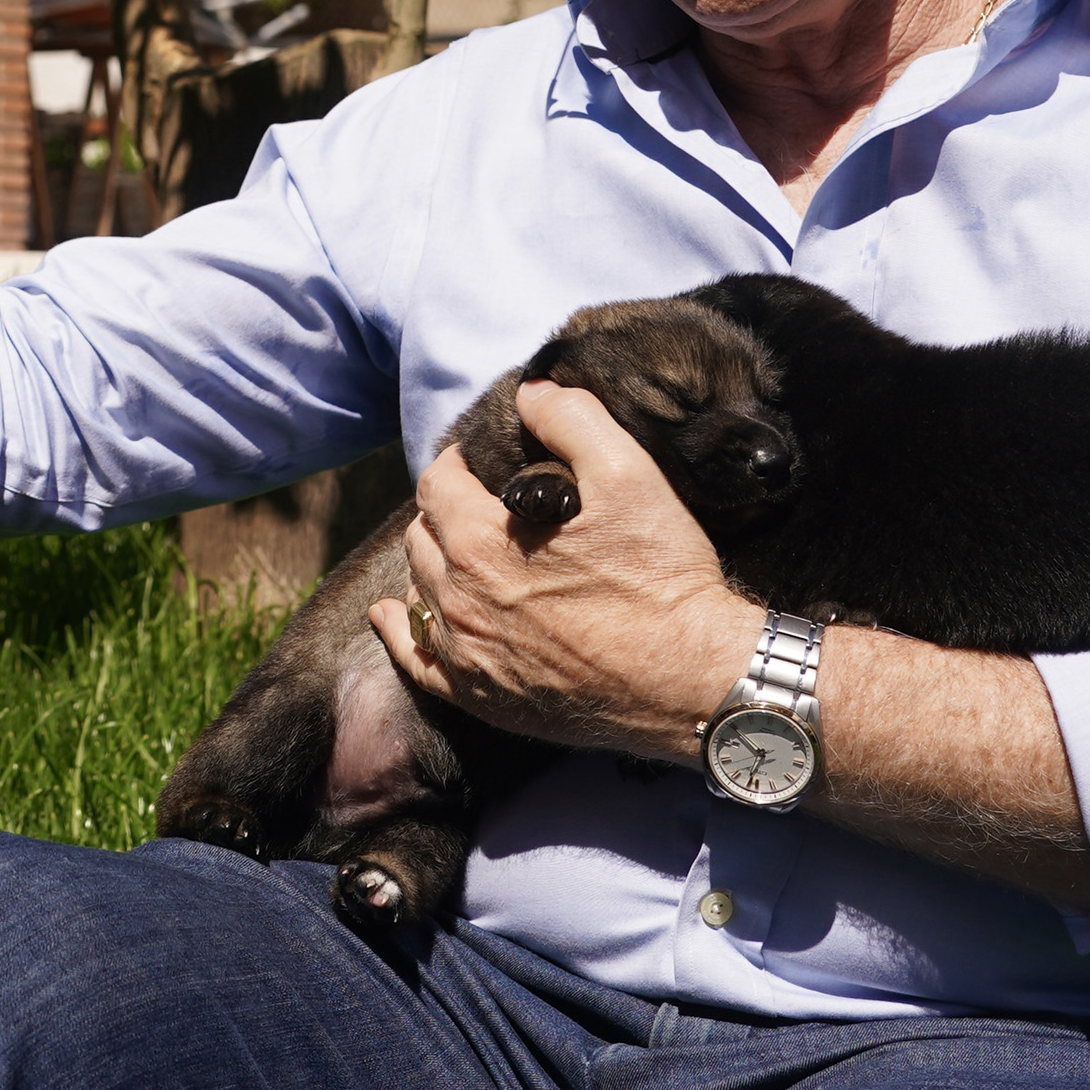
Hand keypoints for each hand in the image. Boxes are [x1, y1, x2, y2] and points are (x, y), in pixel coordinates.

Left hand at [369, 381, 761, 762]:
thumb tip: (532, 391)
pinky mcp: (481, 698)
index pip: (436, 485)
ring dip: (432, 564)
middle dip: (443, 512)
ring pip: (417, 593)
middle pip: (422, 537)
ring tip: (461, 552)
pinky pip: (416, 660)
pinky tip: (397, 614)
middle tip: (476, 504)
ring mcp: (466, 656)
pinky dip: (403, 629)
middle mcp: (459, 600)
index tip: (474, 461)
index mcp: (481, 543)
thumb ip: (572, 420)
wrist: (692, 680)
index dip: (454, 463)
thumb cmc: (663, 577)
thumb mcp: (629, 476)